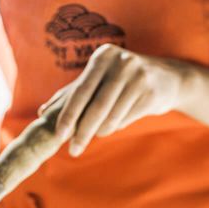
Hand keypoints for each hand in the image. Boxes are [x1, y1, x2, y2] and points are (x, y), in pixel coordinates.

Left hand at [42, 44, 192, 155]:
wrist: (166, 78)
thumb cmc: (121, 80)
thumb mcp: (97, 79)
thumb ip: (70, 94)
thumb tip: (42, 112)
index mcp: (102, 57)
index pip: (80, 91)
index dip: (68, 115)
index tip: (59, 136)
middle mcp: (121, 63)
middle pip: (96, 107)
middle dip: (82, 132)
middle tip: (74, 150)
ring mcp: (139, 77)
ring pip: (112, 117)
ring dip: (100, 131)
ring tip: (97, 133)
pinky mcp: (152, 93)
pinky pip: (127, 119)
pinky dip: (116, 127)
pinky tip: (114, 124)